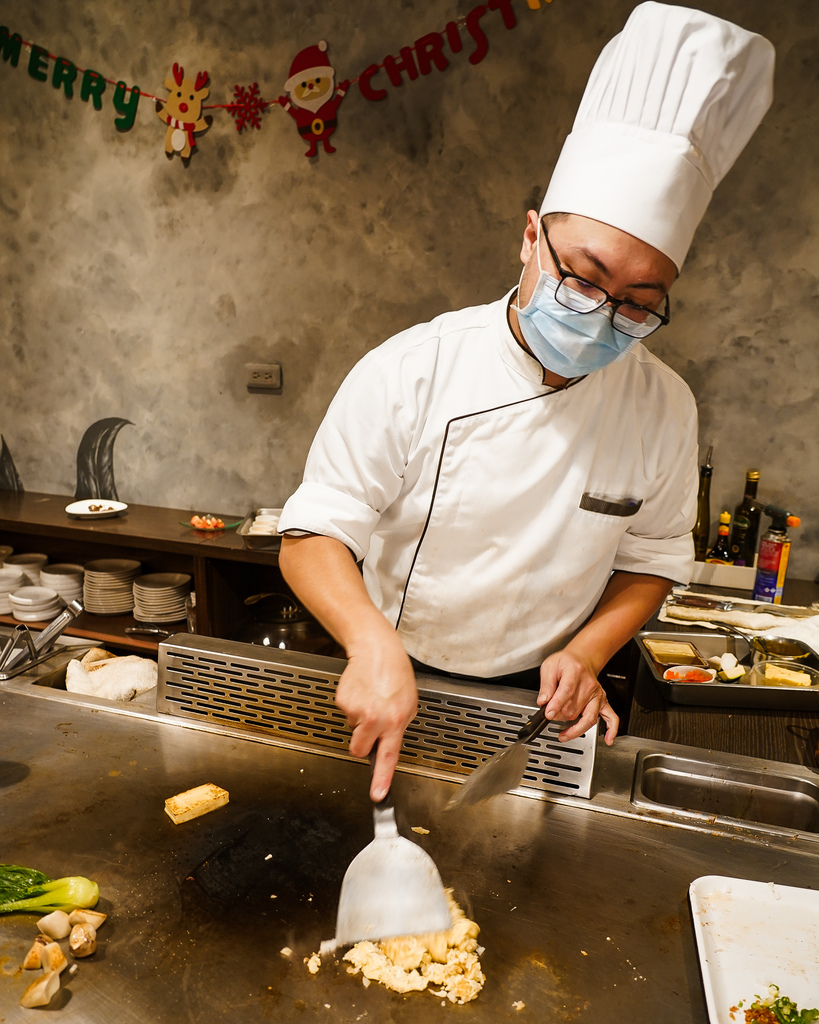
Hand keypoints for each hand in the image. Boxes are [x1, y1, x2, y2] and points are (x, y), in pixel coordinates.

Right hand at [335, 631, 417, 801]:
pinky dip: (353, 705)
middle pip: (358, 750)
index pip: (387, 757)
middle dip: (362, 744)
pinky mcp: (342, 701)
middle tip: (371, 727)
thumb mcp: (408, 704)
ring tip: (371, 699)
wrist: (376, 650)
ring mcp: (356, 710)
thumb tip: (387, 745)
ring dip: (360, 720)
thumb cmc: (396, 675)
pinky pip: (346, 714)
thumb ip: (398, 728)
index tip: (377, 796)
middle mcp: (374, 718)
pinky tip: (362, 692)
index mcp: (395, 721)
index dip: (381, 779)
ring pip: (352, 730)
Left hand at [537, 649, 618, 744]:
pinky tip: (608, 739)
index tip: (548, 714)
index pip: (567, 691)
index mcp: (575, 673)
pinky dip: (611, 730)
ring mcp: (598, 695)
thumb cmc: (565, 663)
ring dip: (575, 729)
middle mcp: (589, 685)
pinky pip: (611, 717)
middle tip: (550, 714)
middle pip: (575, 709)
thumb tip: (543, 701)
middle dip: (559, 716)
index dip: (557, 705)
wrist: (582, 659)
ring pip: (589, 718)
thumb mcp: (550, 666)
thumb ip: (546, 684)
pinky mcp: (604, 702)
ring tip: (563, 734)